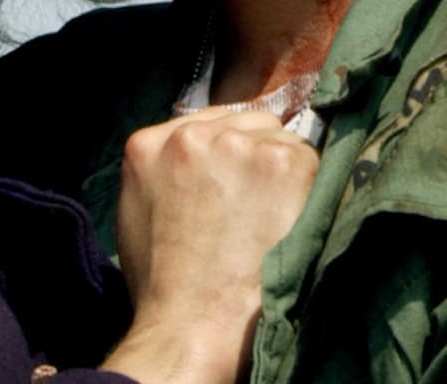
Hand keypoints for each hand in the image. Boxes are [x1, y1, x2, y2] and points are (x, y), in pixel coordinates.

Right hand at [101, 109, 318, 383]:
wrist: (191, 323)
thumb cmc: (164, 285)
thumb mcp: (138, 214)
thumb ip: (162, 174)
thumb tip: (194, 167)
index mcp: (147, 144)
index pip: (202, 125)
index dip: (224, 155)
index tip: (234, 183)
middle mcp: (190, 133)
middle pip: (243, 123)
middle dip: (251, 156)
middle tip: (255, 204)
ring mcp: (236, 144)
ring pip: (278, 138)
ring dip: (280, 171)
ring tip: (272, 219)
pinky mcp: (279, 161)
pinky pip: (309, 160)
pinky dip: (306, 189)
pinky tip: (290, 222)